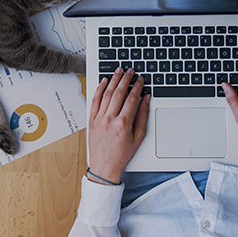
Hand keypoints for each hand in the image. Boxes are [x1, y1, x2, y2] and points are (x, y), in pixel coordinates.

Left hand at [88, 68, 149, 183]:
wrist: (105, 166)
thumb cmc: (122, 154)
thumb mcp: (139, 136)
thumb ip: (143, 116)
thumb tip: (146, 99)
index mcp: (123, 124)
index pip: (132, 98)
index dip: (137, 86)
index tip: (140, 79)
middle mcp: (109, 119)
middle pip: (118, 93)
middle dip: (125, 79)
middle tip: (130, 70)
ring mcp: (99, 119)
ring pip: (106, 94)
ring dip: (113, 80)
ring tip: (119, 71)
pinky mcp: (91, 120)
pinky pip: (95, 100)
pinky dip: (99, 89)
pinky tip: (104, 81)